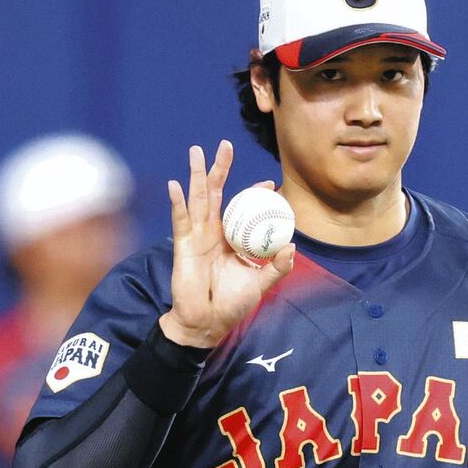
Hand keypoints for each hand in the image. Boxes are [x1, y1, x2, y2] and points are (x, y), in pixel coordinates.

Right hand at [159, 140, 294, 347]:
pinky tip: (175, 185)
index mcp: (232, 238)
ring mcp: (197, 236)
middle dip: (220, 168)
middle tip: (225, 144)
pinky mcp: (183, 246)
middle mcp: (213, 232)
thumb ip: (277, 267)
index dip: (254, 193)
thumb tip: (291, 246)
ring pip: (197, 198)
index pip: (243, 208)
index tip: (271, 183)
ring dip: (196, 174)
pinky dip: (178, 202)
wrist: (207, 323)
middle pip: (216, 193)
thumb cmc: (232, 304)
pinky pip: (181, 221)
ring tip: (196, 150)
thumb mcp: (261, 284)